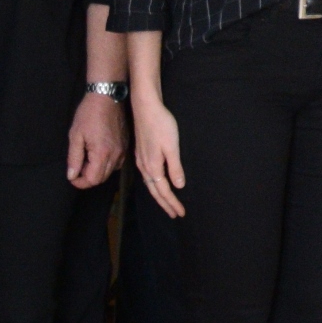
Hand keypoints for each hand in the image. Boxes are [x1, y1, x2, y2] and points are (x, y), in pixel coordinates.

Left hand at [68, 91, 124, 188]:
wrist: (107, 97)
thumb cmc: (89, 114)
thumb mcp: (75, 135)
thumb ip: (74, 158)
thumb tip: (72, 175)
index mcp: (102, 154)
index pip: (92, 179)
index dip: (80, 182)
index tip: (72, 177)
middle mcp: (116, 155)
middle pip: (102, 178)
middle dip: (88, 178)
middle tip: (77, 167)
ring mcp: (123, 151)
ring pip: (110, 172)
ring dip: (97, 171)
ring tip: (87, 159)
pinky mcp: (126, 146)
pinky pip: (117, 163)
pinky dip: (106, 164)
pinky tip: (98, 153)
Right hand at [134, 93, 186, 218]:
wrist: (145, 107)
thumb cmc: (161, 125)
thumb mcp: (172, 147)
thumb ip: (175, 167)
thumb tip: (178, 186)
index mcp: (153, 166)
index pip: (164, 191)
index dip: (172, 203)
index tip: (180, 213)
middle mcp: (144, 167)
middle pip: (155, 191)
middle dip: (166, 204)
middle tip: (175, 214)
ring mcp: (141, 160)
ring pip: (150, 185)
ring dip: (159, 196)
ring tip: (167, 204)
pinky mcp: (141, 154)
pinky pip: (148, 177)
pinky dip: (154, 186)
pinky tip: (157, 185)